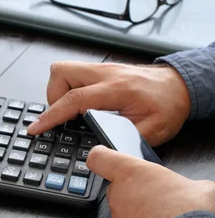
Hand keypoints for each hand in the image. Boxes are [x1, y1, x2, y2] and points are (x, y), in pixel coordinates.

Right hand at [27, 61, 191, 145]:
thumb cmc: (168, 105)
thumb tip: (100, 148)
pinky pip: (73, 74)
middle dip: (52, 97)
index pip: (75, 98)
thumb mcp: (151, 131)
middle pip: (61, 73)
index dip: (52, 115)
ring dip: (59, 92)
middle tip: (63, 117)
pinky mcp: (100, 70)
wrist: (180, 86)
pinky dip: (69, 89)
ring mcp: (102, 69)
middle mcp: (106, 74)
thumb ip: (123, 138)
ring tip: (72, 112)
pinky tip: (81, 104)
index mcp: (117, 89)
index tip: (36, 127)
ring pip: (63, 70)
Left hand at [87, 146, 214, 217]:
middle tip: (156, 194)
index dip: (103, 156)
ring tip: (165, 217)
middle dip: (134, 189)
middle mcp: (118, 195)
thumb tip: (198, 190)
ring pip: (124, 210)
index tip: (108, 156)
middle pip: (116, 186)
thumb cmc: (188, 214)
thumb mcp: (202, 188)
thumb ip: (188, 184)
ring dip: (140, 212)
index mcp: (131, 172)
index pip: (100, 157)